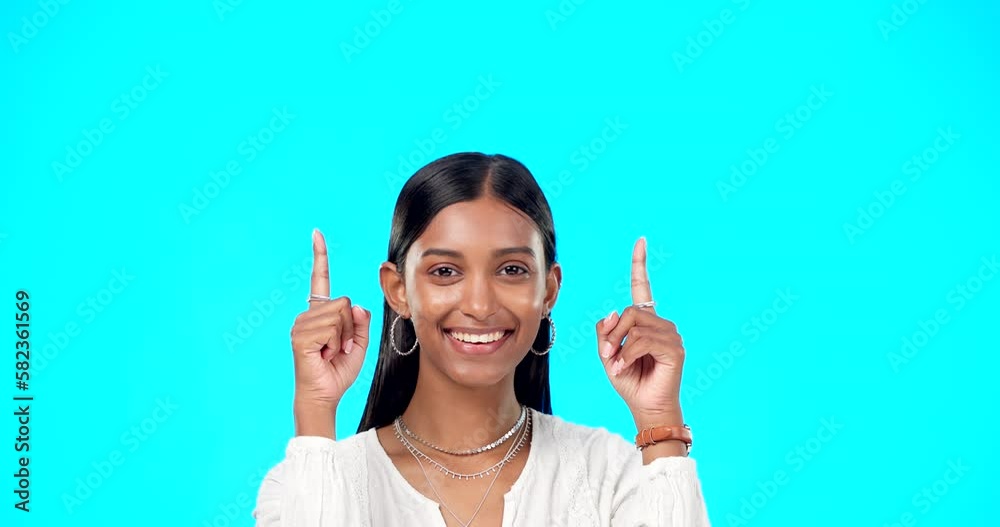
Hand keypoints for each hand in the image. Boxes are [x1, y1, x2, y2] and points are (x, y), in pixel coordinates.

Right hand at [289, 229, 370, 408]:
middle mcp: (308, 315)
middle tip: (339, 348)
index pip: (319, 279)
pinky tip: (324, 355)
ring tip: (331, 353)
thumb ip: (361, 322)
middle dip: (351, 327)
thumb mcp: (359, 343)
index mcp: (320, 314)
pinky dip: (336, 343)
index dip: (320, 256)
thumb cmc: (338, 371)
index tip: (317, 233)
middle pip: (344, 302)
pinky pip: (332, 328)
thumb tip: (355, 305)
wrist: (324, 394)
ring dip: (344, 338)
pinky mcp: (300, 335)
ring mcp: (302, 324)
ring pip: (340, 314)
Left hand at [595, 237, 685, 423]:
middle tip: (606, 354)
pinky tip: (624, 367)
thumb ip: (606, 330)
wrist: (645, 406)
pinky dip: (627, 354)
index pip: (642, 288)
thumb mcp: (607, 353)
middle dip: (612, 333)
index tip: (641, 241)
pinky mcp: (674, 348)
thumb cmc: (629, 380)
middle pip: (629, 311)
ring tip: (617, 366)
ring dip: (619, 346)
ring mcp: (670, 334)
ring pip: (634, 325)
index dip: (639, 265)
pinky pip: (642, 341)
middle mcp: (661, 323)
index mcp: (645, 321)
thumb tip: (614, 311)